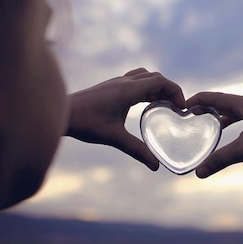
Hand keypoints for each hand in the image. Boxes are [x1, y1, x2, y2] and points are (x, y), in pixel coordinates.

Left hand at [67, 68, 185, 169]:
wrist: (61, 113)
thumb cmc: (86, 123)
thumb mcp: (114, 138)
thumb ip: (137, 150)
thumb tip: (155, 166)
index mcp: (128, 90)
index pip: (160, 81)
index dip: (176, 91)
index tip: (181, 107)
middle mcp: (123, 82)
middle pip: (155, 77)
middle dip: (169, 90)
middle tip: (176, 107)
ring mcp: (115, 82)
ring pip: (144, 77)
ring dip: (157, 87)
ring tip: (163, 104)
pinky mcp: (109, 86)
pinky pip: (134, 81)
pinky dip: (145, 88)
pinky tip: (143, 104)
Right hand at [187, 92, 242, 177]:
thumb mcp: (242, 151)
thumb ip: (219, 160)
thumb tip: (199, 173)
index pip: (218, 98)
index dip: (200, 100)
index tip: (186, 103)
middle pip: (228, 102)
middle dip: (210, 107)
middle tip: (195, 112)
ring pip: (240, 111)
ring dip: (224, 116)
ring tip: (212, 123)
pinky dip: (237, 123)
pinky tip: (235, 134)